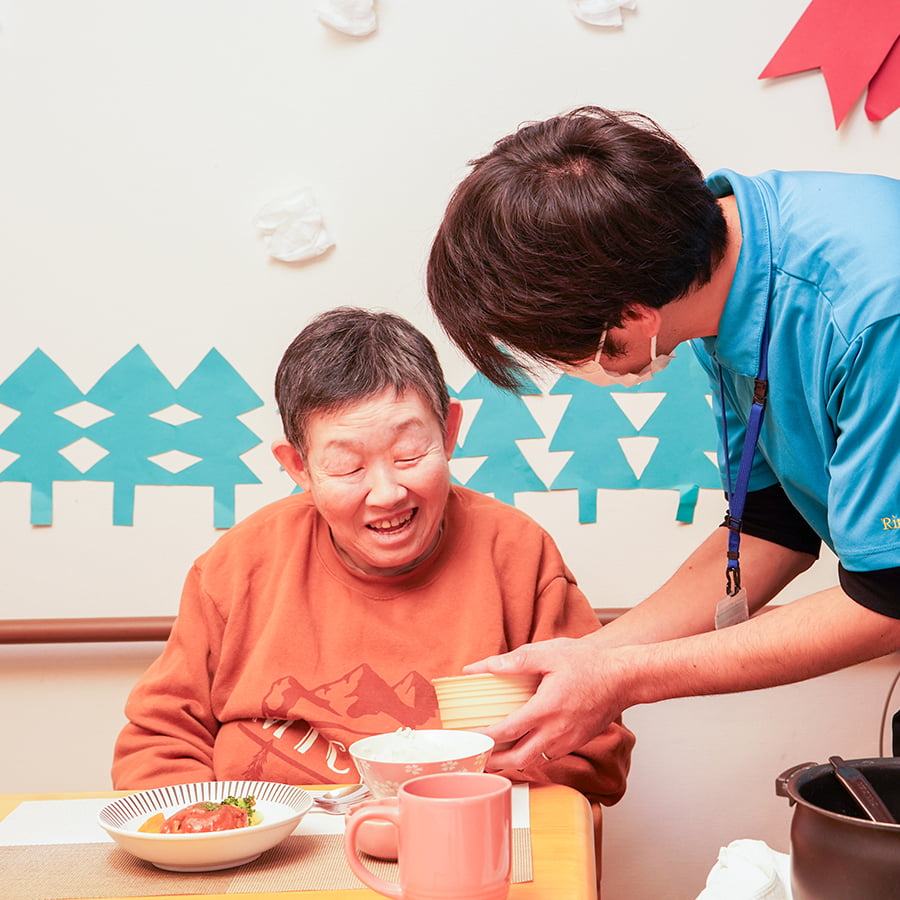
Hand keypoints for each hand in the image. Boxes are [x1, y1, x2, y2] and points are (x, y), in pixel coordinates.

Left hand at [464, 635, 630, 769]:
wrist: (625, 677)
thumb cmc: (589, 663)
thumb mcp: (548, 653)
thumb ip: (512, 661)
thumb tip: (479, 667)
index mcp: (546, 709)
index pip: (506, 732)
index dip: (484, 738)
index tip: (468, 738)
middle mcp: (557, 731)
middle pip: (518, 760)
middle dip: (494, 764)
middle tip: (477, 759)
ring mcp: (569, 740)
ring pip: (534, 762)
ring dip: (513, 762)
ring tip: (495, 754)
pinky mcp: (577, 742)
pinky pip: (549, 757)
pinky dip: (532, 756)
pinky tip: (524, 745)